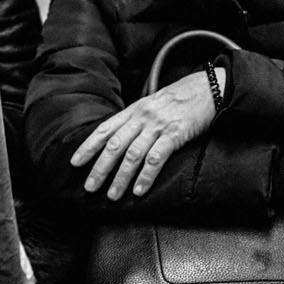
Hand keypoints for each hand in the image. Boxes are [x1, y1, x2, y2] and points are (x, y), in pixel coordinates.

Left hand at [70, 71, 215, 199]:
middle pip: (114, 145)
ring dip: (120, 177)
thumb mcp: (151, 105)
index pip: (104, 129)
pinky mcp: (175, 134)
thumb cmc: (179, 100)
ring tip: (113, 195)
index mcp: (133, 110)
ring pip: (132, 154)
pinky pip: (156, 158)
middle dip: (100, 168)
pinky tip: (139, 190)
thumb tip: (117, 140)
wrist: (208, 88)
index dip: (88, 147)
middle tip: (90, 187)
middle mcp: (141, 117)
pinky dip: (146, 175)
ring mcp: (158, 125)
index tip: (75, 163)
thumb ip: (135, 120)